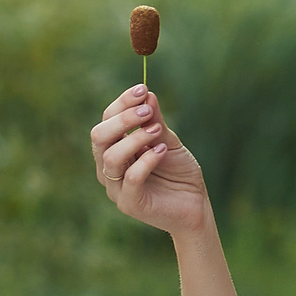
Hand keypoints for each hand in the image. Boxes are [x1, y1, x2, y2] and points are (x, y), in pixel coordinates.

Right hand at [90, 85, 207, 234]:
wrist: (196, 206)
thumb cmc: (179, 173)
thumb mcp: (168, 141)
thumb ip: (156, 121)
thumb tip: (147, 95)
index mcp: (114, 149)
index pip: (106, 121)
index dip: (121, 103)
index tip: (142, 89)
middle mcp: (109, 168)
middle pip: (99, 137)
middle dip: (122, 119)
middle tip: (147, 110)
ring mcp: (117, 188)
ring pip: (111, 158)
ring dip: (134, 139)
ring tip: (156, 131)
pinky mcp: (130, 204)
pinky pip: (131, 179)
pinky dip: (147, 161)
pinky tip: (162, 150)